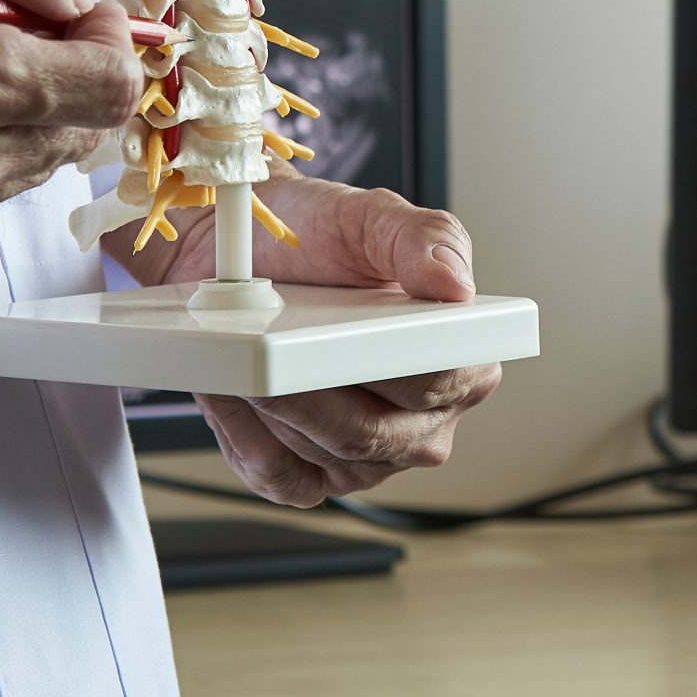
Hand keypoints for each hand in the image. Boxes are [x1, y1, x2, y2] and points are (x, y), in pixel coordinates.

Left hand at [109, 175, 501, 505]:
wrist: (243, 256)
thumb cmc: (317, 237)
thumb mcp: (372, 218)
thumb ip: (426, 239)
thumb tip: (456, 284)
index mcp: (461, 358)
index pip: (443, 382)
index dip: (393, 365)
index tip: (347, 338)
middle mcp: (425, 417)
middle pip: (375, 431)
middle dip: (310, 388)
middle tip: (266, 341)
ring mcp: (371, 455)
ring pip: (324, 454)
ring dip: (273, 405)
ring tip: (244, 352)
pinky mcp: (315, 475)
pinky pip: (284, 478)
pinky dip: (249, 437)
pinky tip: (235, 392)